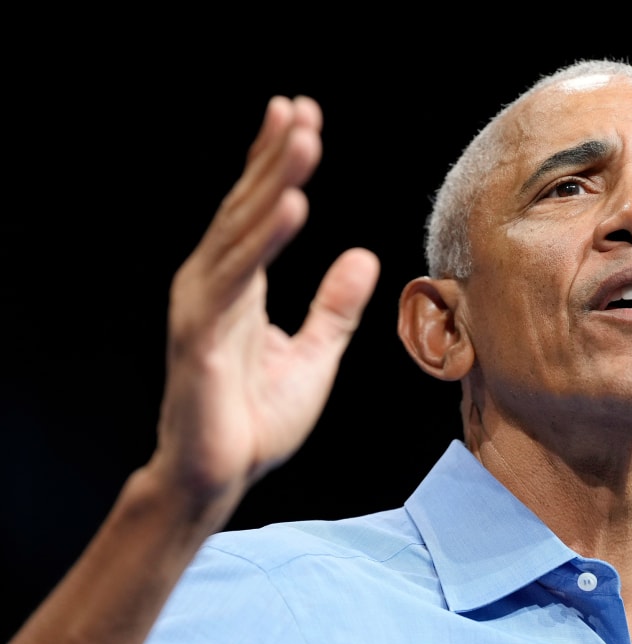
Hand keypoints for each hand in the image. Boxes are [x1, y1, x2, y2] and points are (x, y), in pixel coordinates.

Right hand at [151, 95, 379, 511]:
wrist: (219, 477)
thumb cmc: (256, 419)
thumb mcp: (313, 354)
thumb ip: (335, 306)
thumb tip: (363, 255)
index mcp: (238, 285)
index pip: (259, 212)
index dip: (277, 164)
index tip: (301, 117)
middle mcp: (215, 284)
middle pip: (248, 208)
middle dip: (276, 156)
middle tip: (301, 108)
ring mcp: (203, 306)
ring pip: (241, 230)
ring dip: (273, 180)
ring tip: (302, 135)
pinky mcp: (200, 337)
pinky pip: (236, 278)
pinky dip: (264, 239)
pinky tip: (292, 203)